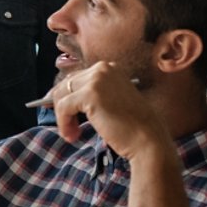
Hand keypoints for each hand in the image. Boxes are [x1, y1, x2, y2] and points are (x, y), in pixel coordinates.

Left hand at [52, 62, 169, 159]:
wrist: (147, 139)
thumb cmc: (131, 125)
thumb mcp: (110, 100)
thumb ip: (91, 93)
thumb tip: (59, 95)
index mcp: (109, 67)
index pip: (76, 78)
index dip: (66, 97)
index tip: (65, 115)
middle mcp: (103, 68)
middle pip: (66, 84)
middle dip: (62, 107)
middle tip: (69, 128)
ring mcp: (96, 79)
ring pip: (61, 95)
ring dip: (62, 117)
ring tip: (72, 134)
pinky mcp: (89, 94)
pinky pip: (63, 106)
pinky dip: (63, 123)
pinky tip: (72, 135)